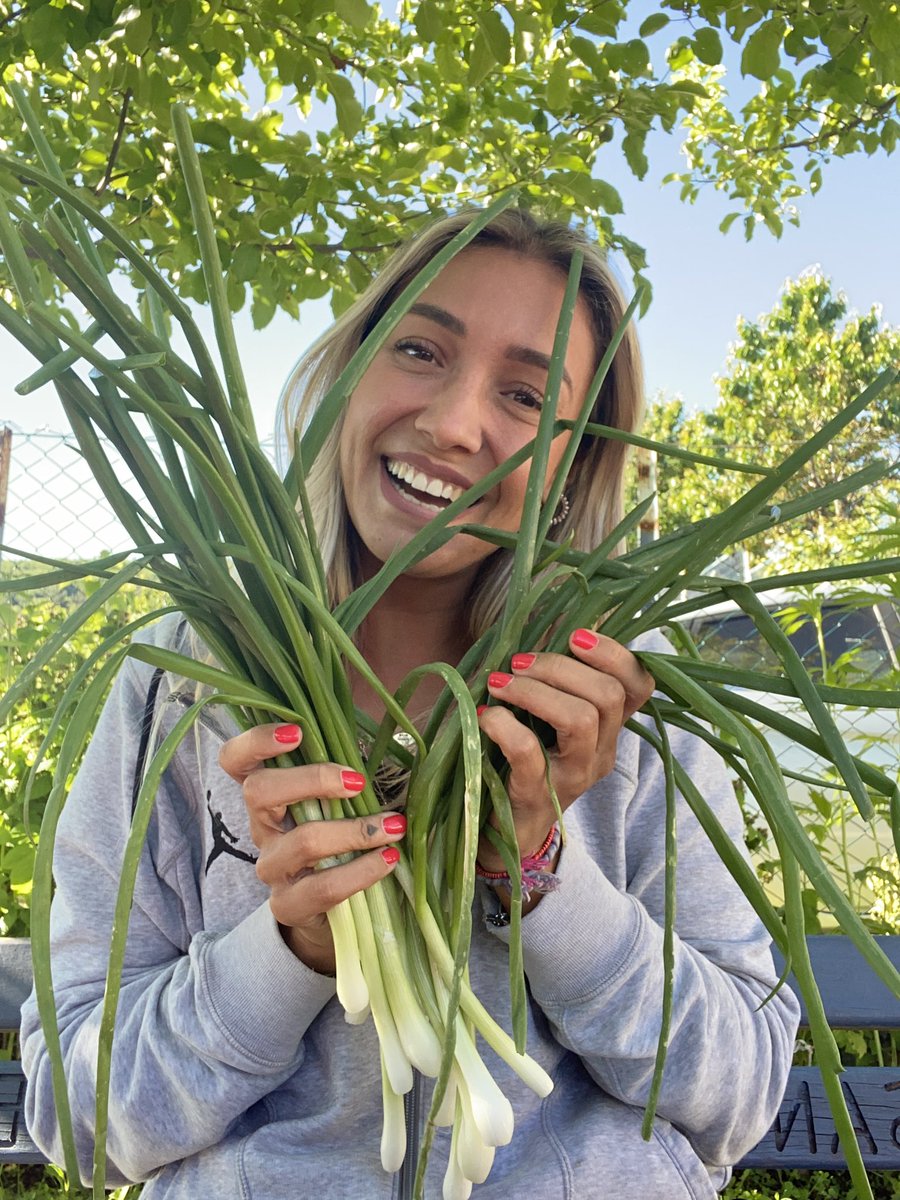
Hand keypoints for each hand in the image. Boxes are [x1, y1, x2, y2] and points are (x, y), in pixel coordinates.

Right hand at [218, 723, 405, 973]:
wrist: (325, 909)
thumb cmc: (337, 838)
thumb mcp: (335, 800)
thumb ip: (343, 771)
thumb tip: (385, 732)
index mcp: (267, 794)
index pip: (235, 760)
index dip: (256, 741)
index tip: (297, 732)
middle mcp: (260, 826)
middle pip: (259, 791)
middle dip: (312, 779)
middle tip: (358, 781)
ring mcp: (271, 867)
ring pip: (302, 841)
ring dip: (354, 830)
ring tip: (393, 827)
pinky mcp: (287, 904)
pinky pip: (323, 887)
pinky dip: (362, 871)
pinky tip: (389, 859)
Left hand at [476, 630, 654, 880]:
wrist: (502, 833)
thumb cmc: (522, 762)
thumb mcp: (547, 720)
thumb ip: (554, 680)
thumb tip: (546, 623)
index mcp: (608, 729)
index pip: (638, 685)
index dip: (614, 654)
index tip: (575, 635)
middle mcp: (600, 753)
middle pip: (608, 696)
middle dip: (560, 668)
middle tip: (518, 663)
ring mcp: (573, 778)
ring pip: (580, 720)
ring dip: (535, 691)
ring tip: (500, 684)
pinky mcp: (537, 797)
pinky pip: (530, 753)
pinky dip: (505, 725)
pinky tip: (486, 716)